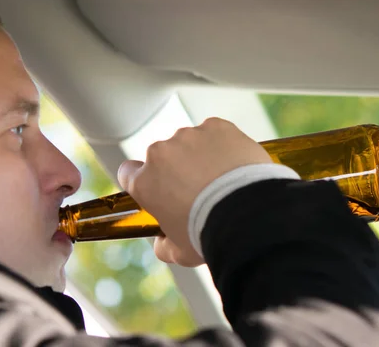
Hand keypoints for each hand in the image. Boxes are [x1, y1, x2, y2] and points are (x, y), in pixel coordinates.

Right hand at [117, 118, 272, 266]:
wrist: (248, 214)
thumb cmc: (210, 234)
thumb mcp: (179, 252)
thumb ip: (163, 244)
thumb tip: (162, 241)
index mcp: (145, 182)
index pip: (129, 173)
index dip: (143, 180)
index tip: (158, 188)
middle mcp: (161, 153)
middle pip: (164, 157)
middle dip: (178, 169)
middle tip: (202, 191)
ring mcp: (190, 136)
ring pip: (192, 143)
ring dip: (202, 155)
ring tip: (225, 179)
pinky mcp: (217, 126)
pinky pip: (216, 132)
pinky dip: (224, 144)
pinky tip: (236, 164)